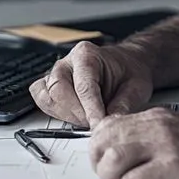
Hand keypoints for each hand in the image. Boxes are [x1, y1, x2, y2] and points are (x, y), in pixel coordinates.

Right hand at [29, 41, 153, 127]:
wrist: (127, 65)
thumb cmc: (129, 72)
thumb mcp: (136, 86)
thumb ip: (123, 104)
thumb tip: (108, 123)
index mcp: (87, 54)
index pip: (84, 86)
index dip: (91, 109)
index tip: (98, 124)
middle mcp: (67, 62)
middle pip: (59, 90)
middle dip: (78, 113)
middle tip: (95, 122)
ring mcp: (56, 74)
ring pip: (47, 98)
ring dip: (66, 115)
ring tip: (87, 118)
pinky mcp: (50, 87)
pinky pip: (42, 101)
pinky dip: (55, 113)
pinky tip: (74, 116)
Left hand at [89, 108, 178, 178]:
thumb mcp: (177, 133)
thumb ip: (149, 136)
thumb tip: (117, 149)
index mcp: (157, 117)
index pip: (107, 125)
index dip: (100, 147)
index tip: (106, 161)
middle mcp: (158, 126)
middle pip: (103, 141)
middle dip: (100, 164)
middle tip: (114, 177)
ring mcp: (166, 145)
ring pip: (112, 161)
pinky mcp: (174, 166)